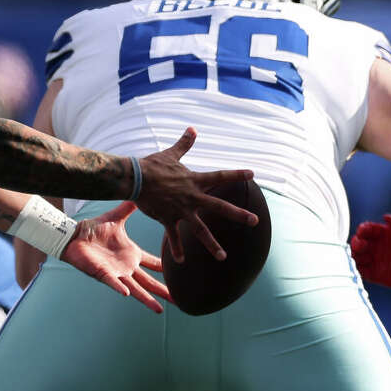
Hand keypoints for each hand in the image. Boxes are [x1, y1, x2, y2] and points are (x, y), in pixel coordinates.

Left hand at [60, 201, 171, 312]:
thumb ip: (129, 208)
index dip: (164, 268)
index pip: (152, 263)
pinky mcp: (103, 274)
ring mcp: (116, 272)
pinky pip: (113, 282)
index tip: (178, 274)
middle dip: (163, 291)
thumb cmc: (93, 229)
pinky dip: (120, 288)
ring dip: (147, 299)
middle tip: (177, 301)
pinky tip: (128, 293)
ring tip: (159, 309)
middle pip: (149, 282)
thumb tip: (142, 194)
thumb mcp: (116, 217)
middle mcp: (126, 266)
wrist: (74, 235)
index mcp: (131, 254)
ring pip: (136, 289)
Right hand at [136, 127, 257, 261]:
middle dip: (238, 214)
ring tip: (223, 257)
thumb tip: (193, 129)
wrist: (135, 178)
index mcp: (194, 181)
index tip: (252, 174)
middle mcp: (192, 197)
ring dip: (212, 244)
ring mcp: (181, 210)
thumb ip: (184, 144)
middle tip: (255, 221)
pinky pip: (174, 237)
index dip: (236, 174)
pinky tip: (181, 262)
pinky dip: (176, 249)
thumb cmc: (152, 165)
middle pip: (220, 207)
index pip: (220, 176)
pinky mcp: (167, 219)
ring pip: (200, 230)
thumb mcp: (171, 153)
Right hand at [349, 214, 390, 297]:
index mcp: (387, 234)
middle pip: (360, 242)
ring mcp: (378, 261)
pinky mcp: (379, 276)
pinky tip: (358, 267)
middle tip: (360, 245)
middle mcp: (380, 247)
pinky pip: (362, 272)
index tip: (363, 231)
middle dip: (356, 242)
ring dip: (354, 256)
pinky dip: (357, 269)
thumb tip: (385, 217)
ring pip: (358, 257)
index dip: (363, 229)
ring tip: (358, 256)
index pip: (369, 229)